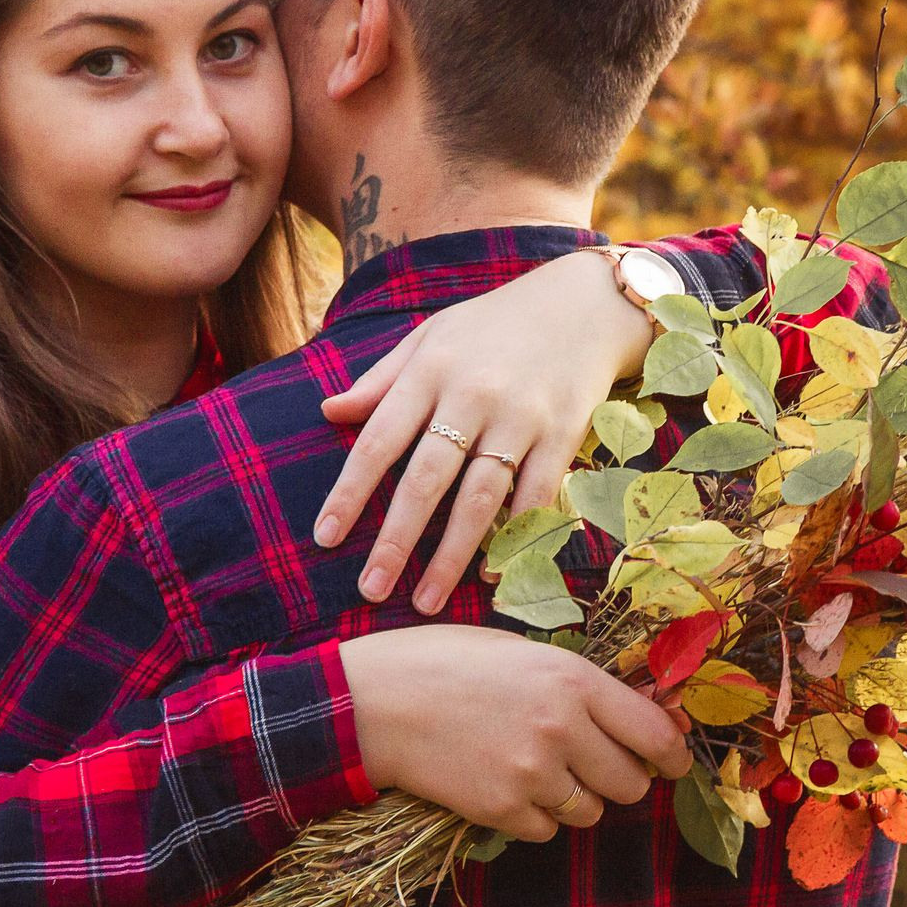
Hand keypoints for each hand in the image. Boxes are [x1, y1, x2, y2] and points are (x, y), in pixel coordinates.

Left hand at [315, 250, 655, 612]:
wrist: (581, 305)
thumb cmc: (492, 325)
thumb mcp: (431, 335)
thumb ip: (381, 379)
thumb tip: (328, 411)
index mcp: (430, 370)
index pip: (379, 440)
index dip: (350, 492)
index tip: (325, 537)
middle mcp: (473, 395)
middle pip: (427, 480)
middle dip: (396, 540)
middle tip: (370, 589)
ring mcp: (521, 417)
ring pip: (480, 498)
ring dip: (450, 556)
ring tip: (425, 602)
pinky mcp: (563, 434)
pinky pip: (535, 496)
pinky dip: (513, 538)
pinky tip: (491, 576)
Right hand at [338, 625, 691, 842]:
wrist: (373, 702)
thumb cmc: (443, 663)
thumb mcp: (518, 651)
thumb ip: (578, 683)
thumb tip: (640, 713)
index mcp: (572, 679)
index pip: (654, 733)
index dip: (672, 754)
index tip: (673, 763)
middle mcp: (562, 728)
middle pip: (630, 783)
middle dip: (619, 778)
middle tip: (592, 765)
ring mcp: (533, 774)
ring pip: (590, 811)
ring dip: (575, 798)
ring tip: (536, 770)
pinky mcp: (503, 810)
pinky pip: (546, 831)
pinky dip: (534, 816)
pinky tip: (504, 785)